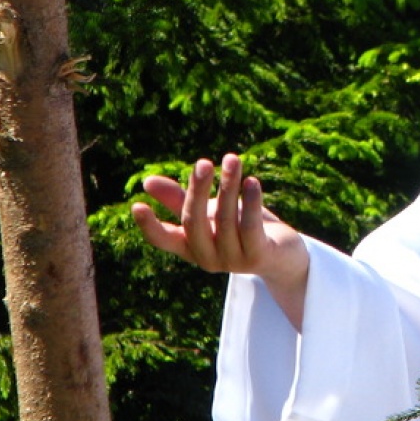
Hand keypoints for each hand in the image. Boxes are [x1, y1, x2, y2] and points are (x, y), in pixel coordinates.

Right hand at [131, 154, 308, 326]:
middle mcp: (208, 258)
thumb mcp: (210, 212)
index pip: (164, 240)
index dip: (149, 226)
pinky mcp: (257, 257)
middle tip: (203, 162)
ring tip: (233, 160)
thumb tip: (147, 181)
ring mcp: (232, 261)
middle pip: (194, 223)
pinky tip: (252, 181)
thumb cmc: (240, 229)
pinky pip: (251, 226)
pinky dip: (251, 202)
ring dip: (229, 186)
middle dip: (197, 191)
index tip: (136, 206)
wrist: (283, 256)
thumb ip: (181, 199)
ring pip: (225, 220)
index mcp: (191, 247)